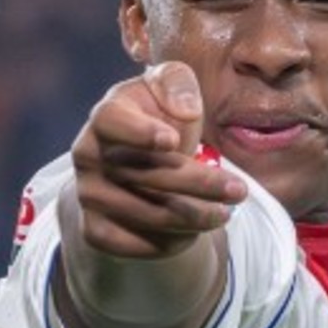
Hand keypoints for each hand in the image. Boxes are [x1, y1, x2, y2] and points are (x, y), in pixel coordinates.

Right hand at [70, 62, 247, 258]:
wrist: (132, 161)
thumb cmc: (159, 116)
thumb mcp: (170, 86)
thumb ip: (177, 83)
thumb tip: (186, 110)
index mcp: (105, 116)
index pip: (111, 121)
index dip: (139, 132)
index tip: (173, 140)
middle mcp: (88, 156)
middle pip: (147, 175)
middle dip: (200, 184)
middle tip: (239, 191)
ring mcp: (88, 195)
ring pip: (150, 214)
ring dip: (196, 217)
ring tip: (226, 213)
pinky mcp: (95, 231)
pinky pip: (141, 244)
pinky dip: (175, 241)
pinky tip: (195, 229)